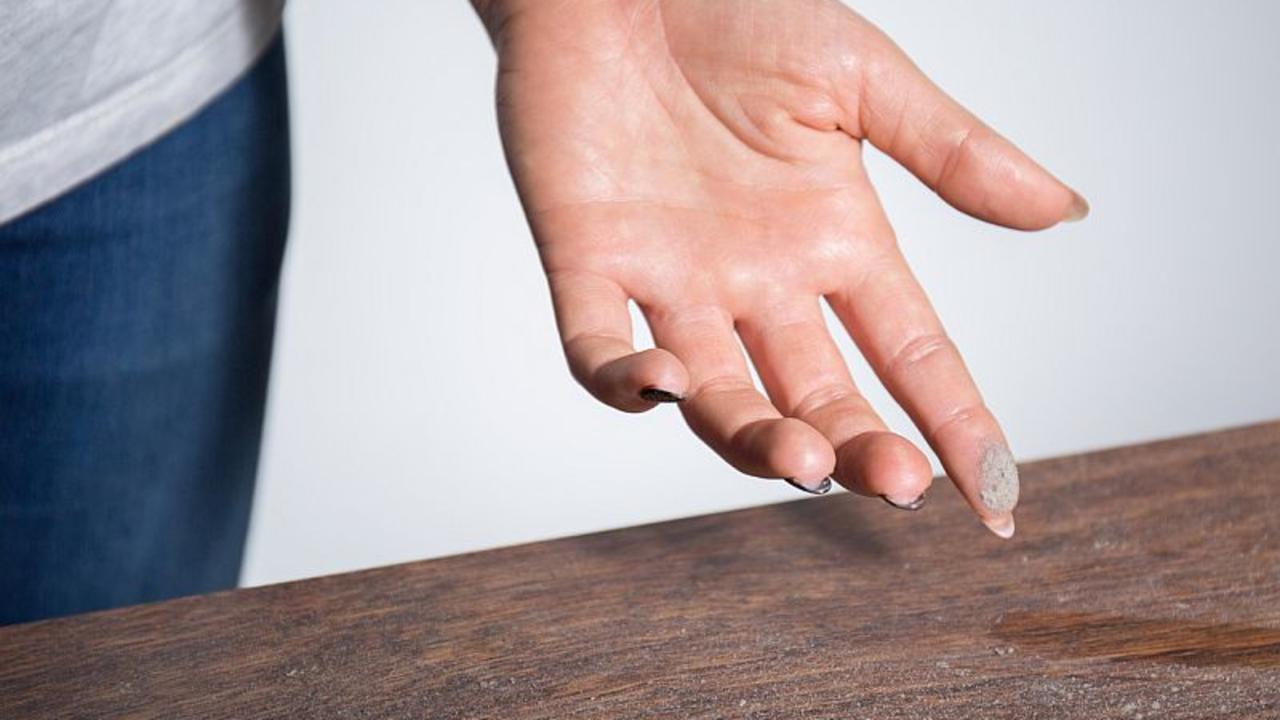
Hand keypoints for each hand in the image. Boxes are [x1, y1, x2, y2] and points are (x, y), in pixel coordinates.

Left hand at [473, 0, 1085, 536]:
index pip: (912, 354)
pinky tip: (665, 386)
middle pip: (820, 396)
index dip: (956, 425)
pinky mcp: (588, 263)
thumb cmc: (736, 11)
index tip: (997, 498)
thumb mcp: (858, 78)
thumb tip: (1065, 209)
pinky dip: (623, 383)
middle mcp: (759, 281)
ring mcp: (673, 281)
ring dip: (756, 439)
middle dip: (858, 448)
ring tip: (801, 459)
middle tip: (894, 483)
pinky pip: (595, 351)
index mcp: (835, 241)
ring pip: (717, 397)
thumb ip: (950, 150)